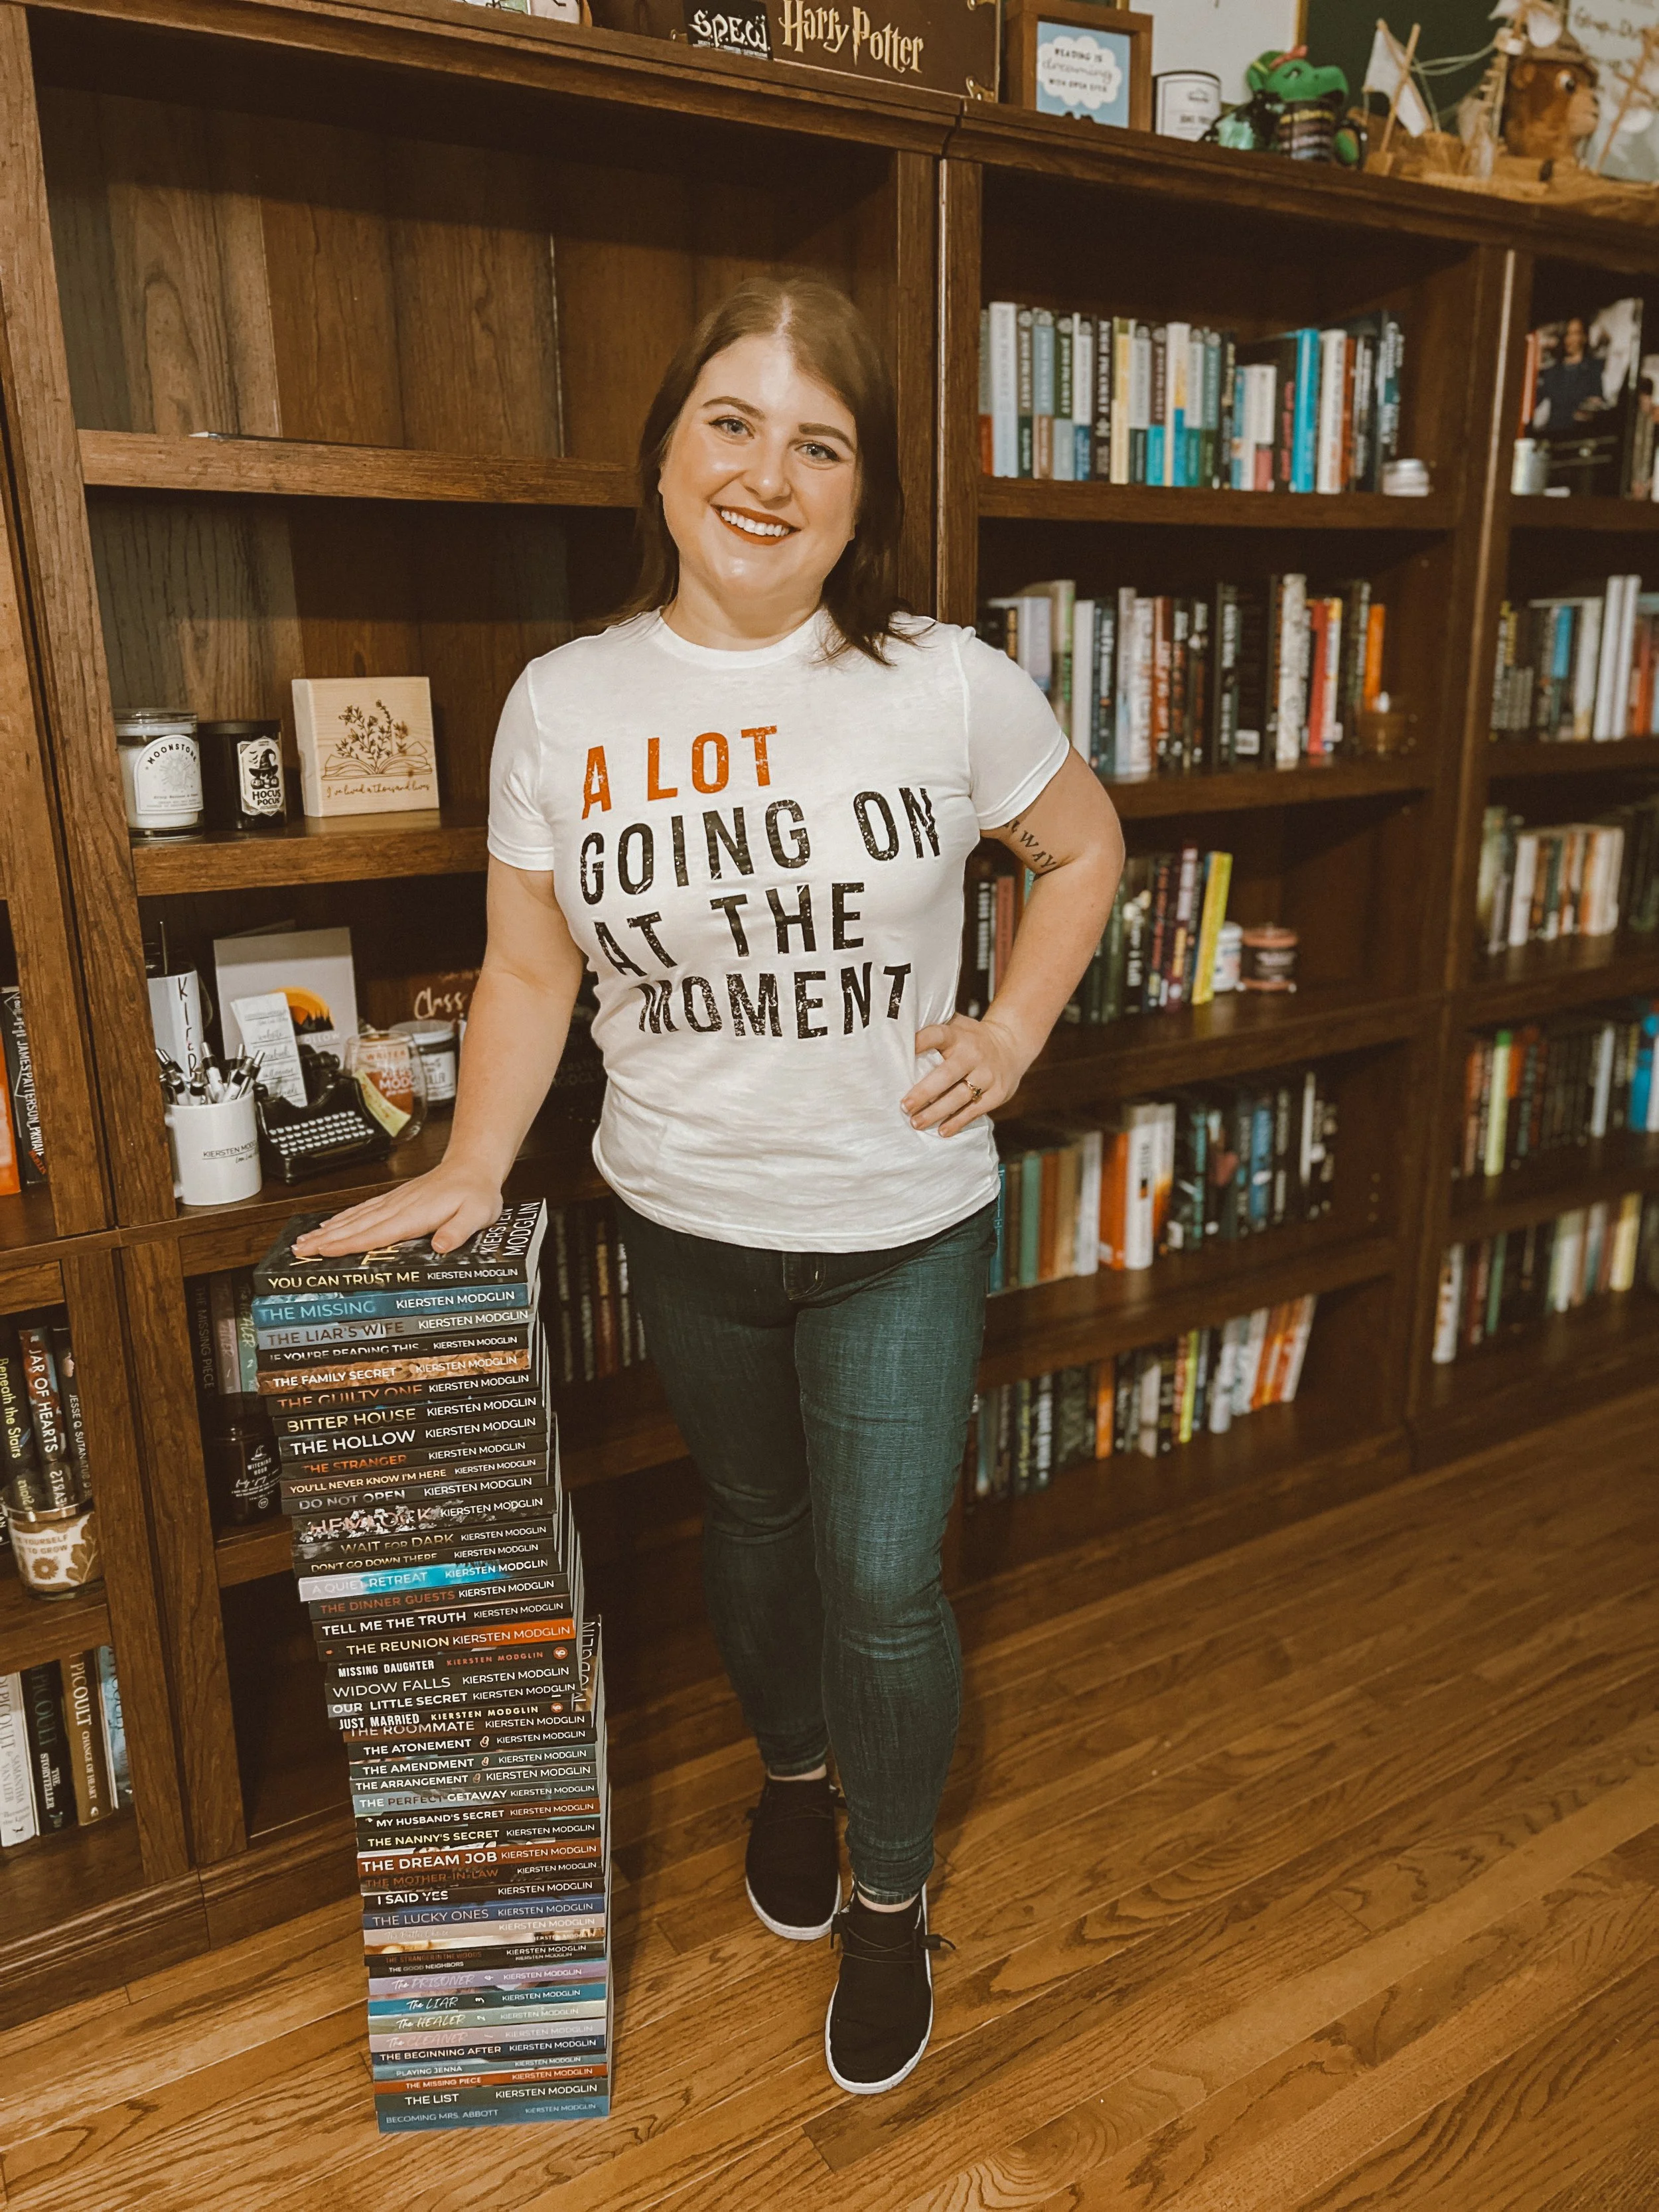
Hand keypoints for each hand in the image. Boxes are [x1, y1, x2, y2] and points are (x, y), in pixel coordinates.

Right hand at [291, 1162, 504, 1257]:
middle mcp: (399, 1207)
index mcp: (415, 1214)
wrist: (472, 1166)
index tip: (325, 1250)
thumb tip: (441, 1246)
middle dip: (326, 1239)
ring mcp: (394, 1202)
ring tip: (304, 1241)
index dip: (349, 1243)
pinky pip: (363, 1210)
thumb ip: (458, 1231)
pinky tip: (331, 1225)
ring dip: (328, 1230)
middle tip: (299, 1249)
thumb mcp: (477, 1214)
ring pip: (355, 1218)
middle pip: (356, 1226)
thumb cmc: (475, 1192)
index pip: (376, 1233)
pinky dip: (343, 1219)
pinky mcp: (395, 1200)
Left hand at [902, 1014, 1029, 1137]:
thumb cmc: (970, 1039)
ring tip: (916, 1123)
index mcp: (958, 1035)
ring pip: (960, 1096)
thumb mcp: (956, 1026)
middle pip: (947, 1074)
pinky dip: (958, 1121)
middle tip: (905, 1106)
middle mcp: (973, 1054)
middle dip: (924, 1092)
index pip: (938, 1035)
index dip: (921, 1042)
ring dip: (937, 1112)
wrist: (1011, 1045)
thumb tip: (895, 1037)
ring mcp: (987, 1074)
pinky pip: (975, 1109)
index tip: (905, 1051)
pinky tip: (942, 1130)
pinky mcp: (998, 1092)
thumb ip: (933, 1032)